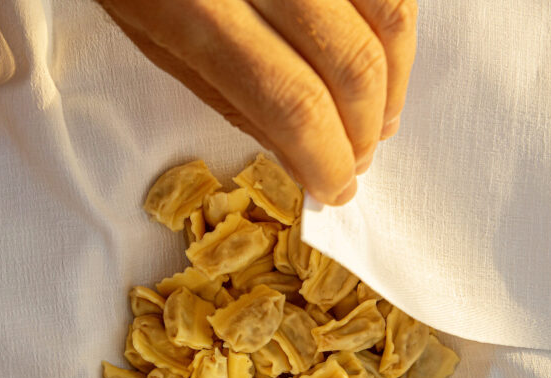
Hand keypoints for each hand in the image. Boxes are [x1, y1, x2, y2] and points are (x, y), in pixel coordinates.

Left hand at [98, 0, 417, 205]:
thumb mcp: (154, 35)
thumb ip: (228, 93)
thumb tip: (301, 155)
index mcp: (195, 6)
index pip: (290, 101)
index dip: (325, 157)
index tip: (334, 187)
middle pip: (350, 62)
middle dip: (364, 129)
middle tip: (358, 159)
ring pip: (389, 12)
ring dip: (394, 80)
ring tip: (380, 118)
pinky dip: (395, 23)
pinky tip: (381, 55)